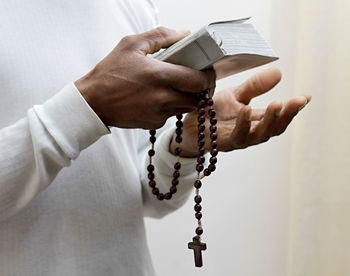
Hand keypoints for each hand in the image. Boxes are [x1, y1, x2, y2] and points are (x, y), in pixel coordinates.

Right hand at [75, 27, 215, 128]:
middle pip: (198, 98)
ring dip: (185, 97)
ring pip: (186, 107)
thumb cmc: (110, 74)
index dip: (208, 77)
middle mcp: (163, 98)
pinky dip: (169, 107)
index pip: (200, 81)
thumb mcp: (131, 45)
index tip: (206, 71)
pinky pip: (171, 115)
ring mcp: (159, 113)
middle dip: (200, 90)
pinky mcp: (154, 124)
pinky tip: (156, 98)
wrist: (93, 102)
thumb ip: (161, 36)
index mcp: (160, 76)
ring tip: (171, 86)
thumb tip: (184, 34)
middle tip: (194, 80)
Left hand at [170, 68, 310, 156]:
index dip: (293, 108)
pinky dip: (244, 124)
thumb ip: (255, 87)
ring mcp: (238, 139)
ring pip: (260, 135)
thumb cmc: (213, 113)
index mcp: (255, 120)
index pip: (279, 115)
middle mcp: (250, 132)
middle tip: (297, 101)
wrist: (188, 126)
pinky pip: (237, 136)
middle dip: (287, 115)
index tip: (306, 97)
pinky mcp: (223, 143)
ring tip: (278, 104)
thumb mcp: (235, 95)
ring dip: (270, 121)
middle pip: (275, 128)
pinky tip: (246, 110)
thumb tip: (279, 72)